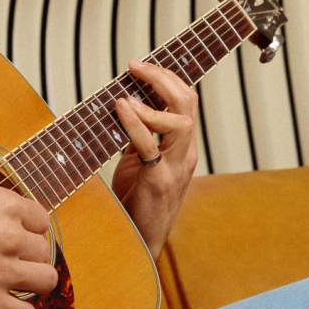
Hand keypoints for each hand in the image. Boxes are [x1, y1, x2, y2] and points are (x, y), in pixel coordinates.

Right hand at [0, 182, 57, 308]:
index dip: (27, 231)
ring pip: (46, 281)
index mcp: (3, 205)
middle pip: (43, 251)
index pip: (41, 220)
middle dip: (27, 258)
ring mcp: (2, 271)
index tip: (16, 240)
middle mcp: (10, 236)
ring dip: (31, 285)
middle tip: (7, 265)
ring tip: (11, 288)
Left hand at [110, 59, 199, 258]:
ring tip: (127, 91)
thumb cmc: (137, 202)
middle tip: (136, 66)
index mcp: (183, 147)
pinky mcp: (158, 182)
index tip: (142, 65)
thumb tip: (121, 103)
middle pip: (187, 103)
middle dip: (163, 78)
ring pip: (179, 121)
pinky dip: (135, 122)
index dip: (168, 78)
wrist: (139, 243)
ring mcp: (175, 168)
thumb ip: (137, 135)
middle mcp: (185, 154)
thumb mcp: (138, 161)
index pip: (186, 102)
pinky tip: (120, 108)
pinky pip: (150, 145)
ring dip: (153, 99)